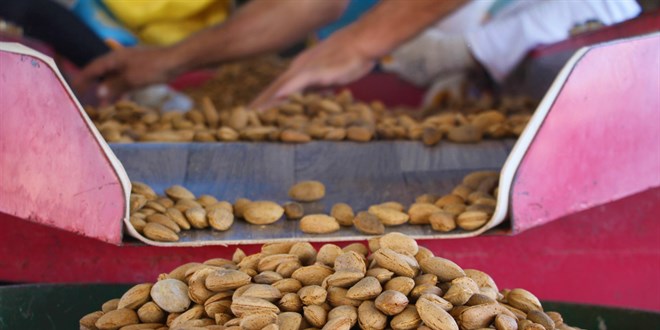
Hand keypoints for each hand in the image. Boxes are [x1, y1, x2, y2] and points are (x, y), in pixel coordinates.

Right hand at [73, 46, 181, 102]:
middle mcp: (119, 60)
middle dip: (93, 85)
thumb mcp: (130, 79)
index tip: (72, 88)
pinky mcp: (140, 71)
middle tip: (84, 97)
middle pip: (101, 73)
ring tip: (103, 106)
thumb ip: (114, 86)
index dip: (82, 78)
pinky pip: (125, 81)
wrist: (176, 61)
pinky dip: (120, 90)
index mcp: (113, 58)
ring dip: (108, 91)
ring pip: (114, 78)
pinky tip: (121, 100)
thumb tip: (99, 93)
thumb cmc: (152, 68)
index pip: (92, 68)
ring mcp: (130, 65)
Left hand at [250, 33, 374, 108]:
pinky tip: (280, 96)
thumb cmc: (350, 58)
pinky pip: (301, 80)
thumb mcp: (330, 75)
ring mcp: (307, 68)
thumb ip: (318, 84)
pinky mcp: (319, 70)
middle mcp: (299, 68)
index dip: (265, 100)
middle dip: (260, 104)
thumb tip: (314, 93)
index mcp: (300, 70)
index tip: (252, 113)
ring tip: (253, 112)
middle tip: (243, 118)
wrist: (362, 41)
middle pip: (275, 88)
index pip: (278, 87)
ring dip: (268, 99)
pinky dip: (289, 88)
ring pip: (283, 86)